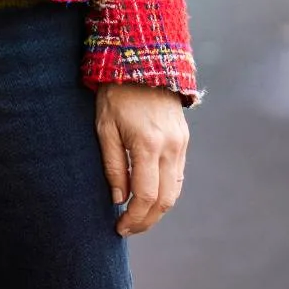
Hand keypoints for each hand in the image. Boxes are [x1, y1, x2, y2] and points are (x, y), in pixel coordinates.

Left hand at [95, 83, 188, 236]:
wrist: (144, 60)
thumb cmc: (116, 94)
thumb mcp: (105, 128)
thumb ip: (112, 166)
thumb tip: (119, 199)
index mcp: (148, 144)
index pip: (146, 196)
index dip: (134, 219)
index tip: (119, 228)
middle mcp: (170, 146)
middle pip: (166, 199)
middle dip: (147, 220)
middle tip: (127, 229)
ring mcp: (180, 142)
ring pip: (175, 189)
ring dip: (158, 208)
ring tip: (137, 216)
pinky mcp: (184, 137)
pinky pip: (178, 173)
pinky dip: (166, 190)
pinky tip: (149, 194)